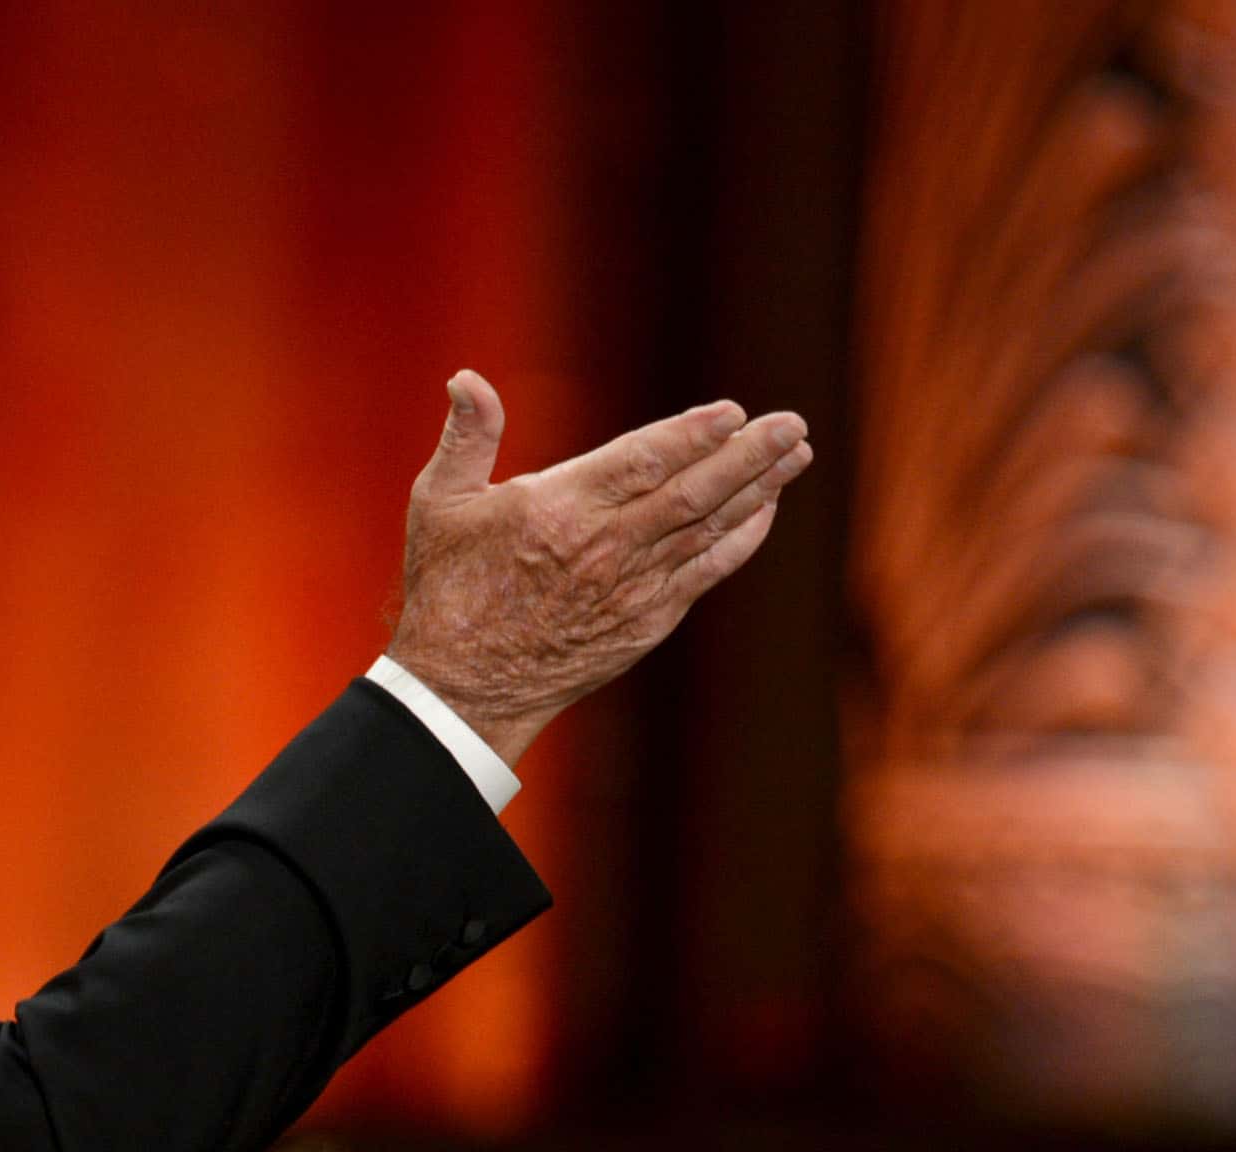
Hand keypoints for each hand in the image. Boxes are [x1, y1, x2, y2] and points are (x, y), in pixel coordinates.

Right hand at [387, 371, 812, 763]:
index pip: (640, 461)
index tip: (732, 411)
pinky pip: (707, 573)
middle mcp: (605, 549)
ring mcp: (632, 589)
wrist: (464, 689)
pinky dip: (740, 540)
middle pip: (693, 493)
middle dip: (749, 456)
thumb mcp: (439, 504)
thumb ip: (467, 437)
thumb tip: (466, 378)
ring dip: (759, 490)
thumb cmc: (447, 590)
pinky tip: (765, 509)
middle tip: (792, 423)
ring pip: (709, 530)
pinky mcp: (647, 622)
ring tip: (796, 453)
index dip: (691, 435)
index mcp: (557, 510)